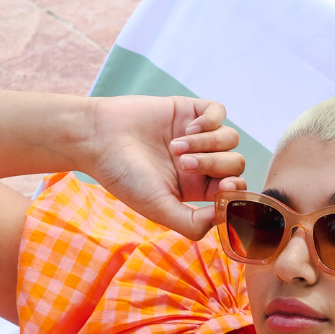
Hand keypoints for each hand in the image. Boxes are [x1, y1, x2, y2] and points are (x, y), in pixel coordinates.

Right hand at [85, 96, 246, 239]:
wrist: (99, 139)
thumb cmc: (124, 176)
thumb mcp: (158, 209)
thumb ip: (192, 222)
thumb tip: (224, 218)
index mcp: (195, 189)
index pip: (233, 190)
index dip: (235, 190)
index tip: (221, 189)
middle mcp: (200, 163)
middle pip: (234, 163)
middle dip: (215, 164)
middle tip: (183, 164)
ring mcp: (197, 136)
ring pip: (230, 138)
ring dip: (207, 143)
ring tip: (175, 146)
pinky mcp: (189, 111)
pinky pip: (219, 112)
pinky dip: (210, 121)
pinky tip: (186, 129)